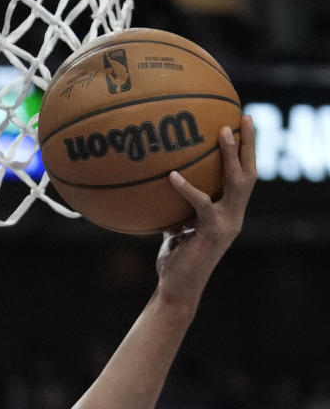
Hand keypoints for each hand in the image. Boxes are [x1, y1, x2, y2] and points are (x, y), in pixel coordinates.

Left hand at [155, 114, 255, 299]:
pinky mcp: (213, 232)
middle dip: (248, 144)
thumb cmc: (175, 264)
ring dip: (231, 156)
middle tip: (242, 117)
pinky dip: (187, 188)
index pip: (243, 178)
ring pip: (236, 182)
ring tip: (223, 132)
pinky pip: (201, 203)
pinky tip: (172, 176)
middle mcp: (234, 216)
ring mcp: (227, 224)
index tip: (241, 125)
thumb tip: (161, 189)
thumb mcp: (177, 231)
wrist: (177, 291)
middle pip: (249, 173)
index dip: (245, 153)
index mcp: (230, 214)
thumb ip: (177, 211)